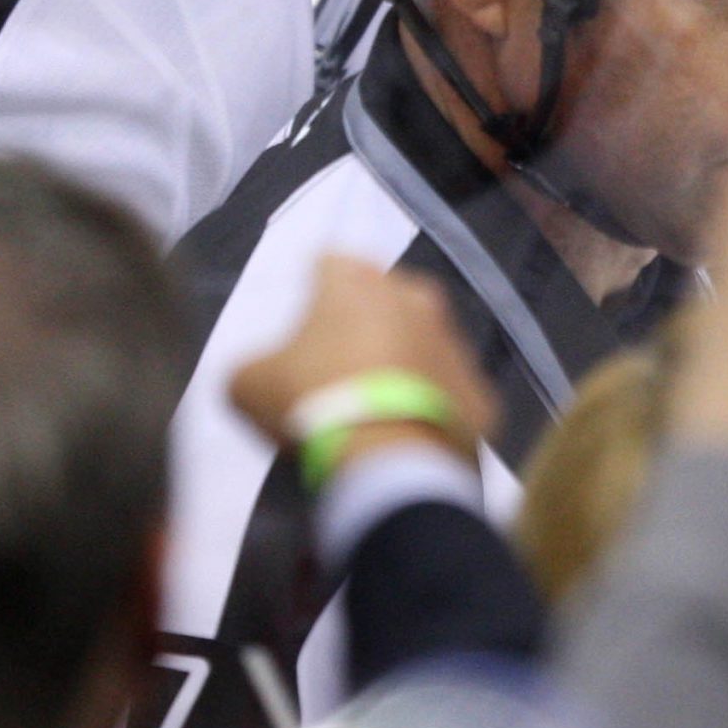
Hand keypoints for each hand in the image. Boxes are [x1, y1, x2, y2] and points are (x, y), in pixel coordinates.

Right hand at [231, 255, 499, 468]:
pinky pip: (448, 393)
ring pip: (422, 343)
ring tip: (375, 407)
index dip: (310, 294)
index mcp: (355, 279)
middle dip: (363, 324)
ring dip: (401, 363)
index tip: (301, 332)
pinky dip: (430, 407)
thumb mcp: (248, 384)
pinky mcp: (480, 392)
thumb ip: (255, 365)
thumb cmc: (313, 403)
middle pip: (382, 298)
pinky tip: (406, 434)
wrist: (388, 462)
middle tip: (338, 369)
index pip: (327, 264)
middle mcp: (413, 296)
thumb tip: (265, 374)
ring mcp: (454, 343)